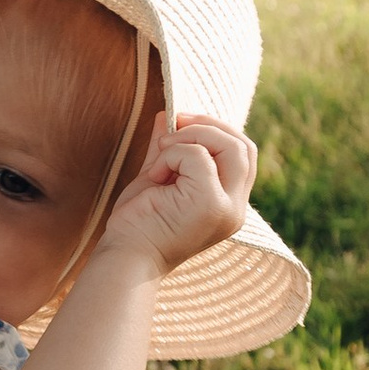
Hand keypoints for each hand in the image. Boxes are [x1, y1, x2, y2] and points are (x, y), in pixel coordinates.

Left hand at [97, 115, 255, 277]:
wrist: (124, 256)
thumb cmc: (138, 222)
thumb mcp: (158, 176)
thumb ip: (169, 147)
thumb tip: (168, 113)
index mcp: (229, 204)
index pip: (244, 155)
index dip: (217, 131)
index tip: (181, 123)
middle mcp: (235, 209)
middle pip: (244, 146)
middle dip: (208, 126)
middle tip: (174, 125)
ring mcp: (226, 208)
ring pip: (230, 146)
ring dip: (191, 138)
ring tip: (162, 154)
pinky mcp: (210, 205)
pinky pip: (198, 156)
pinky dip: (172, 154)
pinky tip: (155, 175)